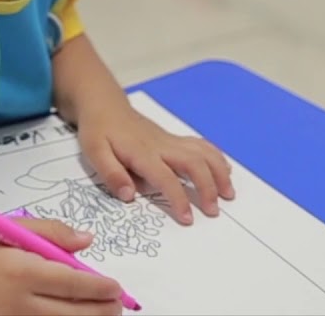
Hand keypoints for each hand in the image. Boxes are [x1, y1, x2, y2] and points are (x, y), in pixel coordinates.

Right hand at [0, 219, 123, 315]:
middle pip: (75, 315)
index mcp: (21, 272)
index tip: (116, 288)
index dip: (101, 288)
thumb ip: (53, 233)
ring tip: (101, 312)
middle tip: (116, 303)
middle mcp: (18, 305)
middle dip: (103, 310)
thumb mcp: (14, 227)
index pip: (73, 284)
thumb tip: (88, 241)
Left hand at [78, 104, 234, 224]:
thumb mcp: (94, 152)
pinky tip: (225, 171)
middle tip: (214, 211)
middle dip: (208, 187)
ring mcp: (171, 141)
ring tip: (229, 194)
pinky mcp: (174, 139)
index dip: (179, 198)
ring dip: (219, 172)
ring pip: (203, 152)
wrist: (105, 105)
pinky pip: (201, 145)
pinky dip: (217, 158)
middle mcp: (162, 146)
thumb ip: (111, 173)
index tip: (188, 219)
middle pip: (194, 163)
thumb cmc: (99, 132)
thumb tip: (129, 195)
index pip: (166, 178)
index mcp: (142, 153)